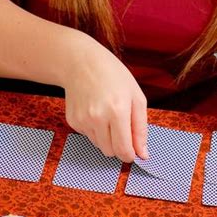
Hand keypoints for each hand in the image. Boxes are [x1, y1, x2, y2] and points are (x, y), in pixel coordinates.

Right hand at [62, 37, 147, 162]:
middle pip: (110, 152)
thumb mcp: (136, 96)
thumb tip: (142, 153)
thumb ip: (141, 128)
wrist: (81, 62)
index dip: (130, 154)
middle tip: (121, 126)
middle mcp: (97, 117)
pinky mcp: (73, 120)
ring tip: (107, 113)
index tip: (133, 150)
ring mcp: (83, 120)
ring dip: (106, 137)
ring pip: (99, 145)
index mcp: (117, 110)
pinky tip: (95, 110)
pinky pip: (88, 136)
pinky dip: (94, 129)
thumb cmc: (112, 75)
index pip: (123, 150)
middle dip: (119, 145)